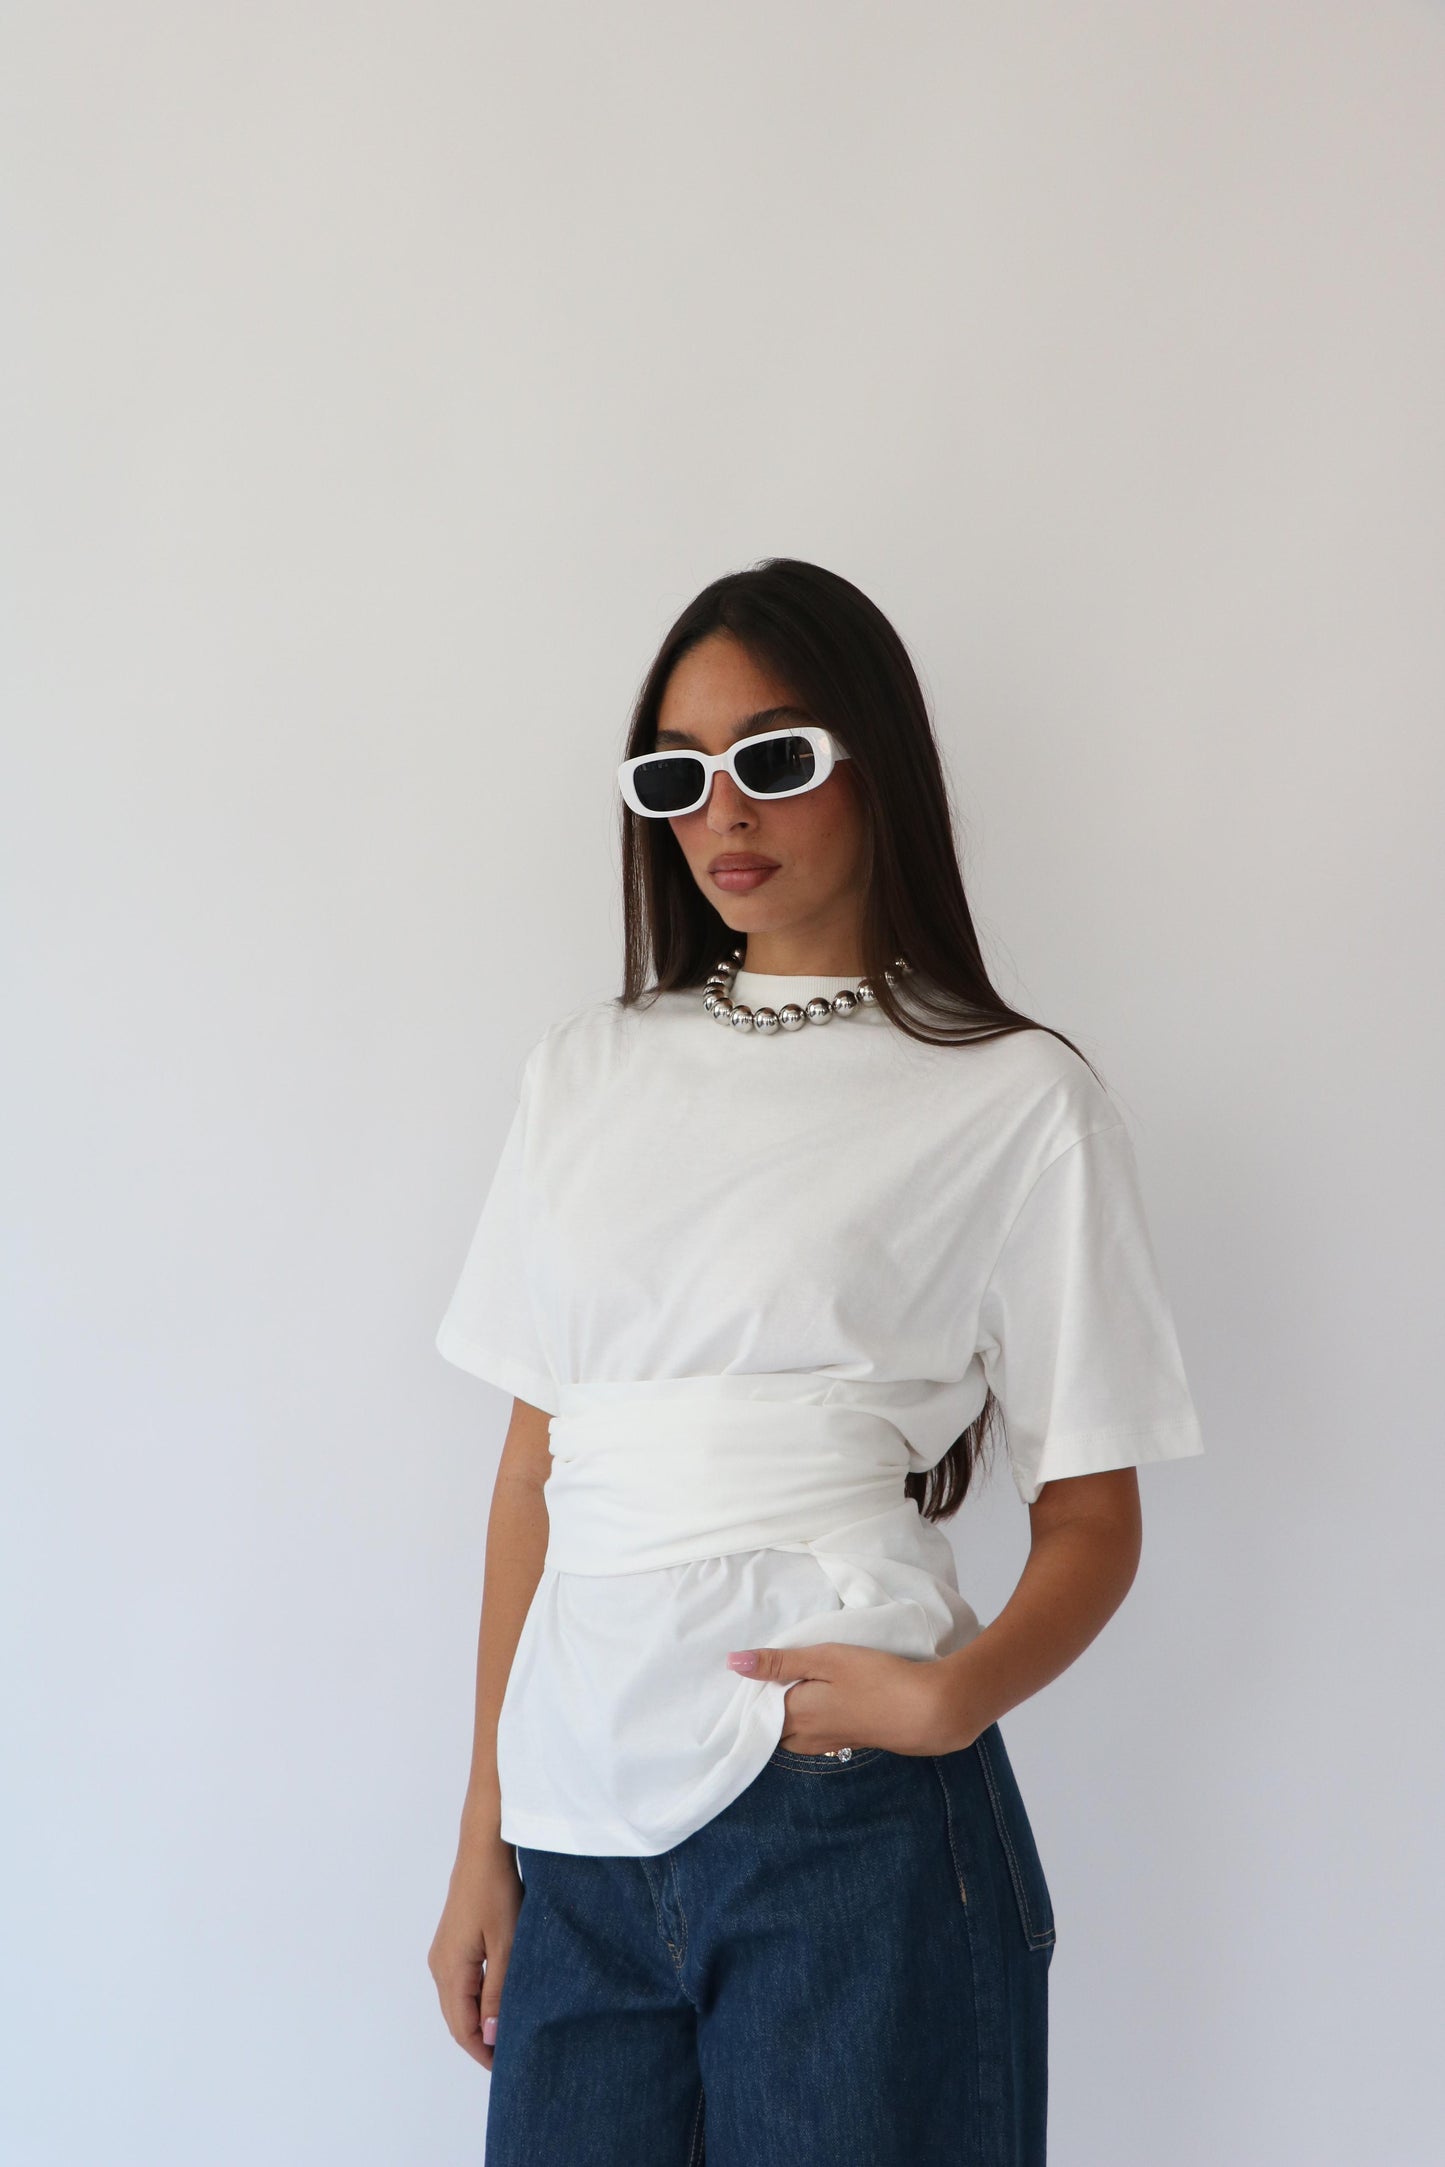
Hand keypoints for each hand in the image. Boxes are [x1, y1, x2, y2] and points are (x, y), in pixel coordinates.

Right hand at [427, 1830, 522, 2070]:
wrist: (483, 1849)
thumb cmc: (496, 1893)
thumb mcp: (505, 1946)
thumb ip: (497, 1994)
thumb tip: (488, 2038)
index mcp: (450, 1970)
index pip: (461, 2028)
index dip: (481, 2052)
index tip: (505, 2068)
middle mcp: (439, 1965)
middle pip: (455, 2019)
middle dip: (478, 2042)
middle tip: (508, 2058)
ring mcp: (442, 1953)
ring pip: (456, 2003)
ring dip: (476, 2022)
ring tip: (504, 2035)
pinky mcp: (451, 1942)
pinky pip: (459, 1984)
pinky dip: (474, 2002)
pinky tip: (493, 2004)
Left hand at [726, 1640, 974, 1756]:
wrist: (926, 1712)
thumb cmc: (875, 1679)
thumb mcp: (825, 1658)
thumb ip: (779, 1662)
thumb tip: (733, 1663)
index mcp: (794, 1716)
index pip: (754, 1710)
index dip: (750, 1689)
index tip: (752, 1667)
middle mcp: (805, 1738)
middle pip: (770, 1724)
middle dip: (765, 1703)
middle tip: (770, 1670)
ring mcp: (828, 1743)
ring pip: (791, 1731)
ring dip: (786, 1710)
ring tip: (793, 1680)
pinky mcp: (847, 1742)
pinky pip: (812, 1733)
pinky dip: (807, 1717)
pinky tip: (821, 1697)